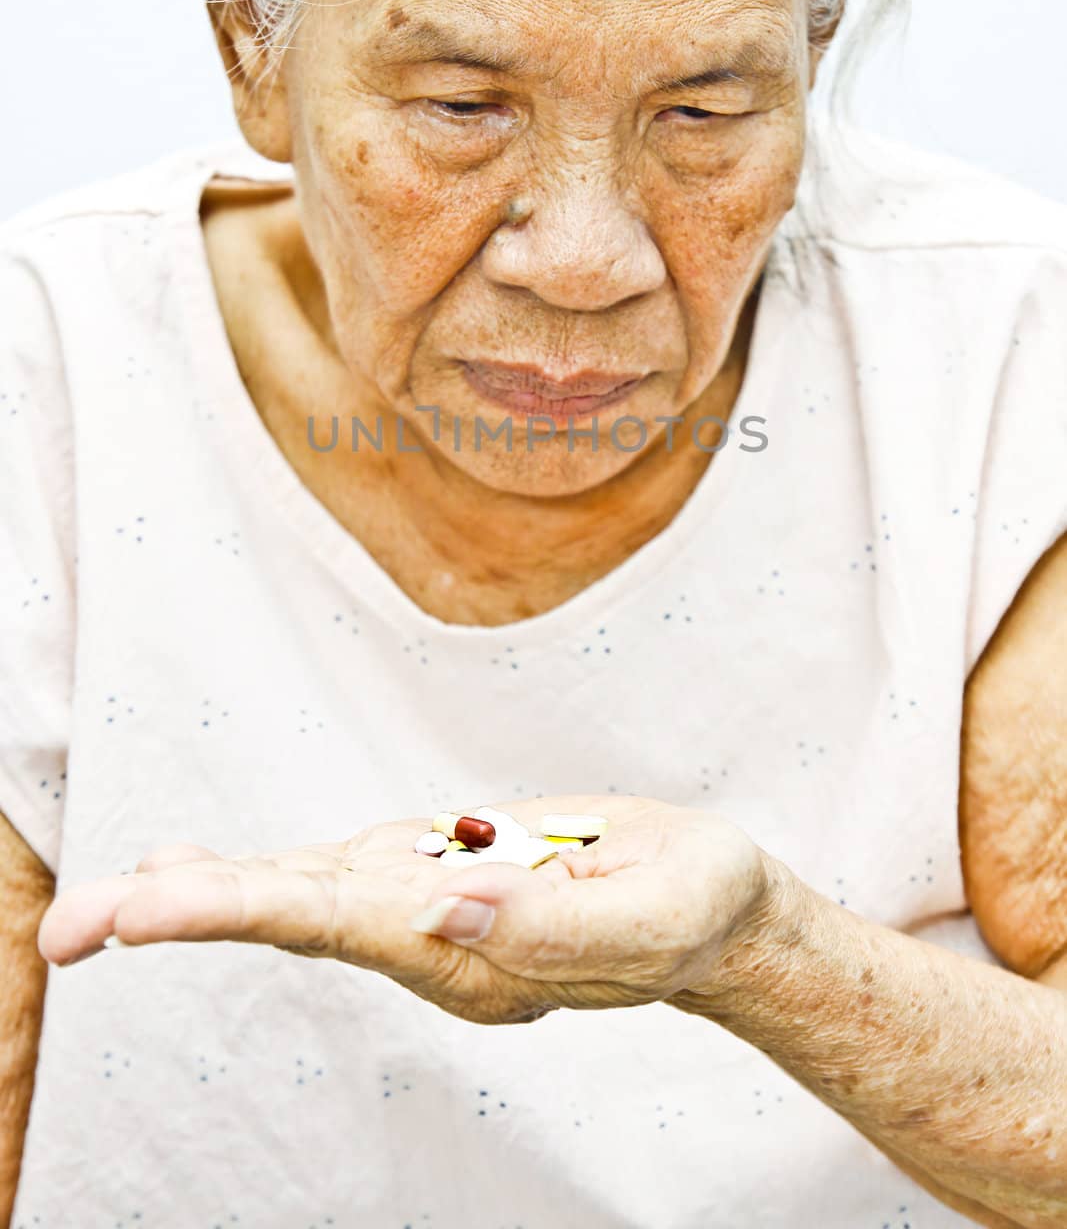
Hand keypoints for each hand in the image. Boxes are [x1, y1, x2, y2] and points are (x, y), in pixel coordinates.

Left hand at [37, 795, 780, 1024]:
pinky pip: (329, 877)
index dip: (238, 908)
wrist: (712, 911)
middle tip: (71, 927)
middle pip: (292, 920)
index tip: (147, 911)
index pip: (339, 927)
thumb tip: (439, 904)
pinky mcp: (435, 878)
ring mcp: (428, 913)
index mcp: (476, 955)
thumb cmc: (692, 908)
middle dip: (183, 914)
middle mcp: (433, 942)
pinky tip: (188, 870)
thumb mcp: (651, 911)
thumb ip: (549, 923)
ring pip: (297, 900)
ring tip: (101, 903)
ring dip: (198, 897)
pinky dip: (252, 874)